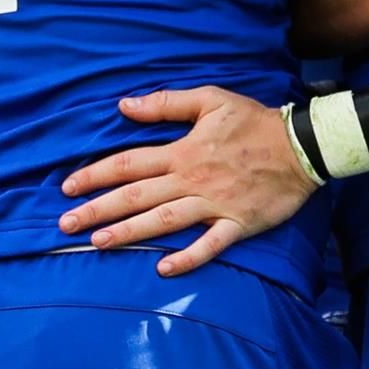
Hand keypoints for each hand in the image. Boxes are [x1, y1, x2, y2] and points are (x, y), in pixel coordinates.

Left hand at [55, 87, 316, 276]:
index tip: (67, 189)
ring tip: (98, 242)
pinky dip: (187, 258)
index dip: (94, 175)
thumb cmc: (254, 121)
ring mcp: (214, 204)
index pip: (127, 164)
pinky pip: (209, 245)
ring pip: (163, 221)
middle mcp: (191, 180)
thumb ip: (166, 103)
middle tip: (65, 223)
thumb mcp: (210, 100)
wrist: (302, 146)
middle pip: (136, 196)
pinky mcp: (237, 224)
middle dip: (98, 209)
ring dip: (129, 232)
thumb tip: (124, 105)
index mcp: (182, 151)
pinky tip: (163, 269)